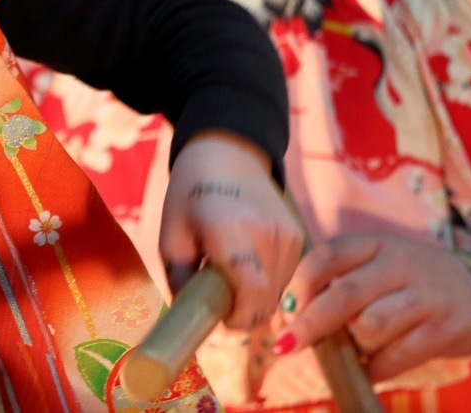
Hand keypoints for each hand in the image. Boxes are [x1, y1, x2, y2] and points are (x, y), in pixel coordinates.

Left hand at [162, 130, 301, 329]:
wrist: (228, 152)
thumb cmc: (189, 194)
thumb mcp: (171, 236)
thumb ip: (179, 281)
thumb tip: (192, 319)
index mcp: (231, 230)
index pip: (251, 294)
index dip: (237, 318)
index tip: (218, 317)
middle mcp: (268, 234)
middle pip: (266, 302)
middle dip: (242, 313)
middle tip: (217, 299)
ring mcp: (289, 235)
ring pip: (278, 296)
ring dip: (254, 300)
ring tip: (228, 276)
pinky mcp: (299, 237)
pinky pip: (285, 279)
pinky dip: (266, 284)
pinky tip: (245, 264)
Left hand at [276, 233, 470, 380]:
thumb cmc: (414, 281)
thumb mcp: (380, 264)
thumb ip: (341, 281)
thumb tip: (290, 318)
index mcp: (375, 244)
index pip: (326, 257)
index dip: (298, 285)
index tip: (284, 312)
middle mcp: (400, 264)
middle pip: (343, 294)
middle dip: (309, 324)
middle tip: (287, 345)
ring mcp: (425, 296)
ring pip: (371, 327)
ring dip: (352, 346)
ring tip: (351, 352)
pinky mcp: (445, 329)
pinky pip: (399, 356)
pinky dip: (376, 369)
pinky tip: (369, 371)